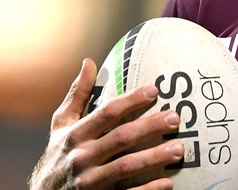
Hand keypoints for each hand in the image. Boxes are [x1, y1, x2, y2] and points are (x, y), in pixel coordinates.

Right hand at [29, 58, 186, 189]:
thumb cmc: (58, 154)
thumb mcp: (61, 124)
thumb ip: (77, 95)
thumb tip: (88, 62)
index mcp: (75, 135)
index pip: (107, 113)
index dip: (131, 101)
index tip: (154, 90)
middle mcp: (82, 156)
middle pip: (121, 138)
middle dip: (149, 127)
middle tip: (175, 118)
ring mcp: (90, 180)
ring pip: (126, 167)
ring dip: (154, 157)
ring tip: (179, 149)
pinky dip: (147, 189)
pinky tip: (168, 182)